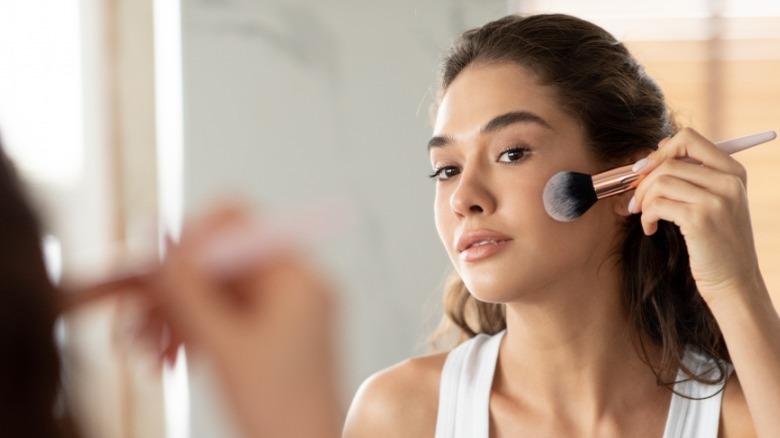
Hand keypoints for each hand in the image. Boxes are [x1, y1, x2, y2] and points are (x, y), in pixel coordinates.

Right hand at [153, 204, 341, 437]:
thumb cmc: (279, 411)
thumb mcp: (222, 346)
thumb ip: (188, 290)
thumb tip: (160, 241)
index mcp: (297, 278)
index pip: (237, 225)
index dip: (189, 239)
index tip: (153, 269)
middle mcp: (296, 287)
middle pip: (222, 263)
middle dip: (175, 292)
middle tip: (134, 320)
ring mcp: (287, 312)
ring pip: (218, 294)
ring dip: (177, 318)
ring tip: (144, 352)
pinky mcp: (275, 336)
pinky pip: (228, 319)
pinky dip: (195, 335)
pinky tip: (165, 360)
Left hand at [629, 127, 761, 303]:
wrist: (734, 283)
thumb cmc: (717, 244)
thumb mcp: (716, 203)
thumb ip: (694, 177)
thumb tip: (656, 150)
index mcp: (733, 171)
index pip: (689, 138)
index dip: (660, 151)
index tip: (646, 171)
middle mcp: (728, 181)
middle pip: (668, 160)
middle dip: (643, 180)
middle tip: (636, 200)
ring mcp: (716, 199)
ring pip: (660, 181)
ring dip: (643, 200)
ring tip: (645, 217)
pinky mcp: (700, 219)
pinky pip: (657, 204)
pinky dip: (646, 216)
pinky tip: (651, 229)